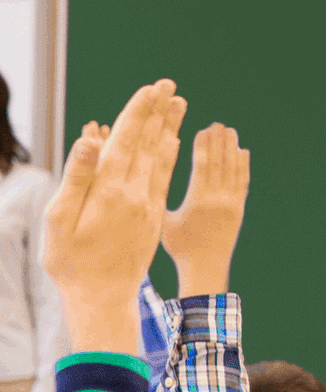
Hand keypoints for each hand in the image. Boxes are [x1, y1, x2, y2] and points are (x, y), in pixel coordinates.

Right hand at [42, 81, 185, 351]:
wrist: (102, 299)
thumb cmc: (70, 263)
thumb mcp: (59, 222)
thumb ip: (76, 178)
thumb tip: (91, 139)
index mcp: (110, 191)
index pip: (127, 141)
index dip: (138, 113)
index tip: (149, 89)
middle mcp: (135, 194)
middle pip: (149, 144)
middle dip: (158, 113)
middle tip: (169, 85)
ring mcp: (148, 206)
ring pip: (162, 158)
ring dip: (169, 128)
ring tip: (178, 104)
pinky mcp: (153, 218)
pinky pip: (164, 178)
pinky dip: (170, 156)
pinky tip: (174, 144)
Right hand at [160, 122, 248, 296]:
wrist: (204, 268)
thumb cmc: (178, 247)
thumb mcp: (161, 224)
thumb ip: (156, 199)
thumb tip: (148, 178)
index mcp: (196, 202)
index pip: (202, 165)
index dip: (203, 145)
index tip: (202, 128)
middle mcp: (217, 200)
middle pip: (219, 162)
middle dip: (218, 141)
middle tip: (217, 123)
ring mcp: (231, 204)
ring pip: (233, 169)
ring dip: (232, 147)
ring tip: (229, 130)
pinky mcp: (238, 209)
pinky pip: (242, 181)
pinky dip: (243, 164)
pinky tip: (242, 151)